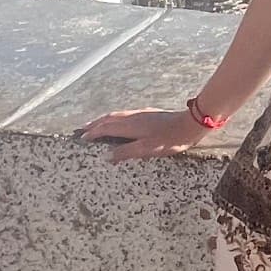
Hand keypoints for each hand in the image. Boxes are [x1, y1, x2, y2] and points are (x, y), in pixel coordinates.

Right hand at [78, 108, 203, 162]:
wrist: (189, 124)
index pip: (105, 128)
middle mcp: (132, 117)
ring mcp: (140, 114)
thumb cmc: (169, 139)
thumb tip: (107, 156)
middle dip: (94, 124)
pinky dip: (114, 119)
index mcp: (130, 125)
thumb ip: (126, 152)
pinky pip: (124, 115)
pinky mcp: (148, 114)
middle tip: (82, 130)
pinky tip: (119, 122)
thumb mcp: (147, 149)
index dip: (93, 133)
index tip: (81, 138)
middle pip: (108, 119)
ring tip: (95, 125)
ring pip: (116, 115)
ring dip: (103, 120)